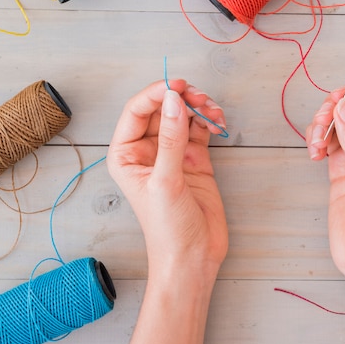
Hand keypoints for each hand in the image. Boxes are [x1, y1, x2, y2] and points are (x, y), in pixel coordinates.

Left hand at [107, 79, 227, 274]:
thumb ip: (171, 139)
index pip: (136, 111)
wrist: (193, 257)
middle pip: (162, 108)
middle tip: (200, 97)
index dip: (156, 94)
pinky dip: (210, 120)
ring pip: (183, 115)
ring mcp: (173, 153)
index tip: (177, 86)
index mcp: (126, 155)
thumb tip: (174, 101)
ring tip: (213, 111)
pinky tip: (218, 122)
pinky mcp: (195, 159)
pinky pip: (200, 129)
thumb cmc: (167, 229)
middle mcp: (147, 150)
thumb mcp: (166, 182)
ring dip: (199, 107)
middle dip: (181, 98)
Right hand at [306, 82, 344, 343]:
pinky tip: (314, 153)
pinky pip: (328, 138)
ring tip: (316, 144)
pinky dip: (317, 139)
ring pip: (339, 121)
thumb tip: (344, 104)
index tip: (337, 97)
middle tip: (322, 122)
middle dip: (335, 109)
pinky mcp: (343, 165)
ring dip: (323, 125)